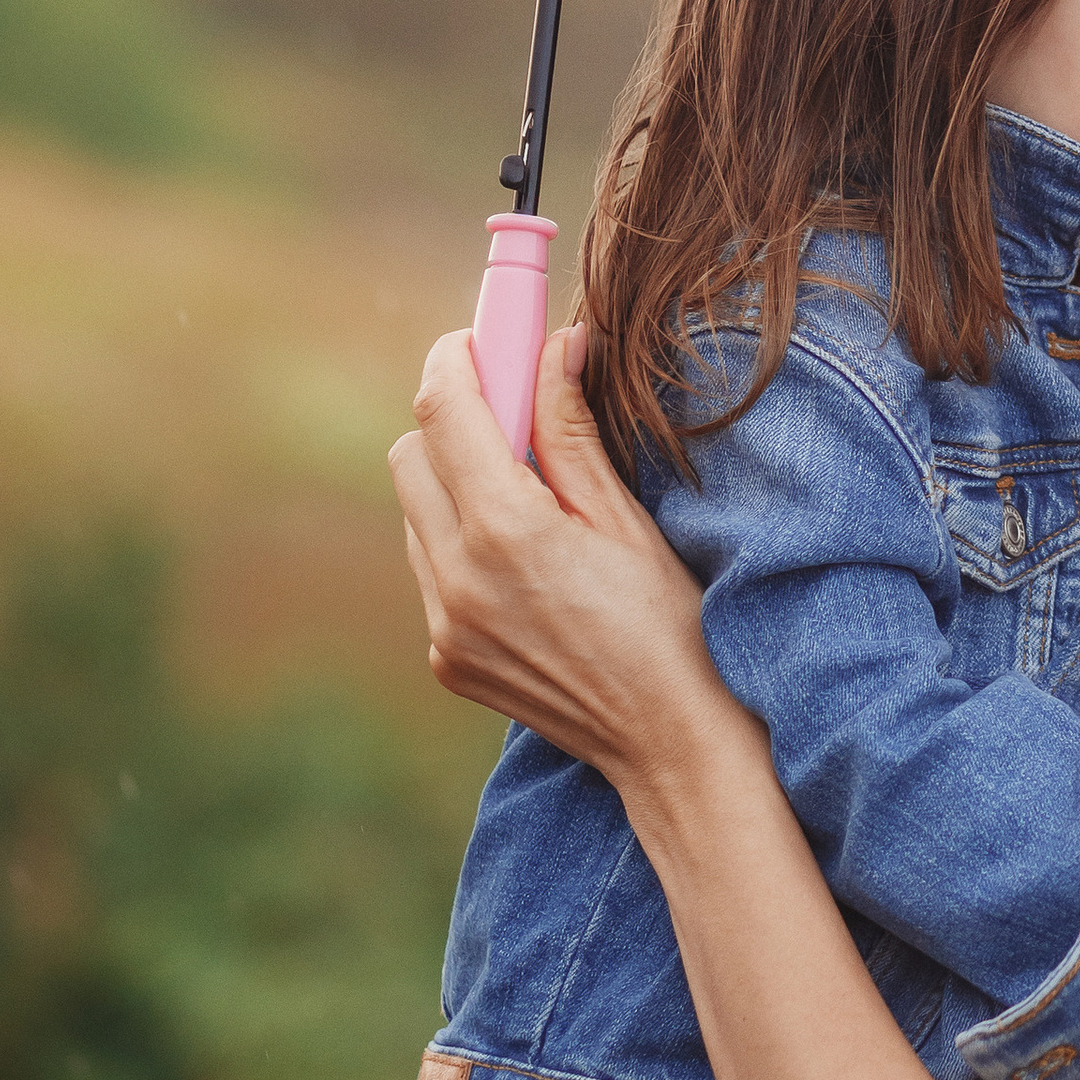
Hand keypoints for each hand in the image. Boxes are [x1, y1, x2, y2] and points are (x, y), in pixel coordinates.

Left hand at [389, 327, 737, 803]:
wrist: (669, 741)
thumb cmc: (668, 621)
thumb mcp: (624, 516)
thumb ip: (570, 428)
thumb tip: (555, 343)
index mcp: (507, 530)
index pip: (445, 410)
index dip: (456, 358)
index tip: (479, 338)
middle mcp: (457, 577)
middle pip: (410, 454)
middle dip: (452, 419)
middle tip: (510, 409)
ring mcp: (443, 623)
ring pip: (415, 512)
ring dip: (455, 482)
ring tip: (528, 496)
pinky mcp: (445, 657)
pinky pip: (429, 569)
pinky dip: (461, 542)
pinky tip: (525, 561)